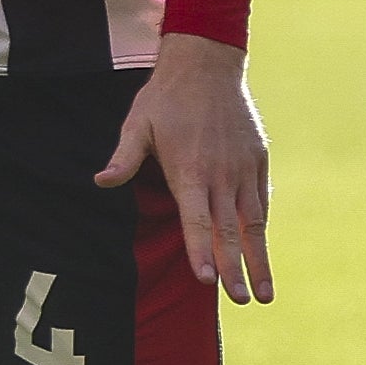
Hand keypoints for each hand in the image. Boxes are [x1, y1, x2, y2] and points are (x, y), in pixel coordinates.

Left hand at [98, 33, 274, 302]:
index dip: (201, 251)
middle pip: (229, 231)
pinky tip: (264, 251)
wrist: (208, 63)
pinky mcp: (257, 160)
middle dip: (235, 269)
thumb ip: (124, 158)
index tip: (206, 280)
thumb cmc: (166, 97)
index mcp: (190, 170)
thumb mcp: (137, 124)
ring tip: (265, 293)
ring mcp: (242, 169)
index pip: (196, 221)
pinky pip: (261, 201)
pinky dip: (262, 228)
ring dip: (259, 259)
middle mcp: (220, 175)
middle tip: (242, 301)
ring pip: (252, 223)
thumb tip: (100, 182)